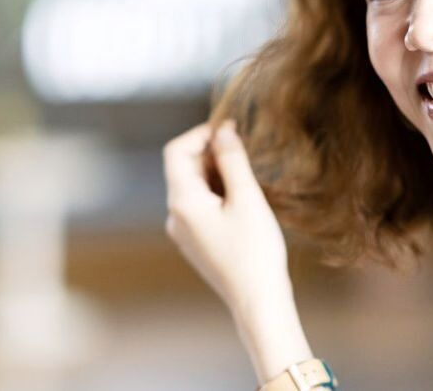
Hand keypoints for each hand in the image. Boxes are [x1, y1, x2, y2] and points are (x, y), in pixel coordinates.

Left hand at [163, 118, 292, 318]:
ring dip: (216, 173)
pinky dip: (217, 193)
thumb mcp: (247, 198)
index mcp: (182, 202)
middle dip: (211, 153)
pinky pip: (199, 205)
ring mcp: (183, 231)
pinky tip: (242, 201)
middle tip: (244, 152)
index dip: (201, 134)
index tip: (230, 131)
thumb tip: (223, 130)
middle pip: (183, 168)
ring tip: (247, 180)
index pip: (176, 151)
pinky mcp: (195, 242)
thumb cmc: (255, 250)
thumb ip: (232, 160)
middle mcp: (175, 216)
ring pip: (192, 187)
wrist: (257, 301)